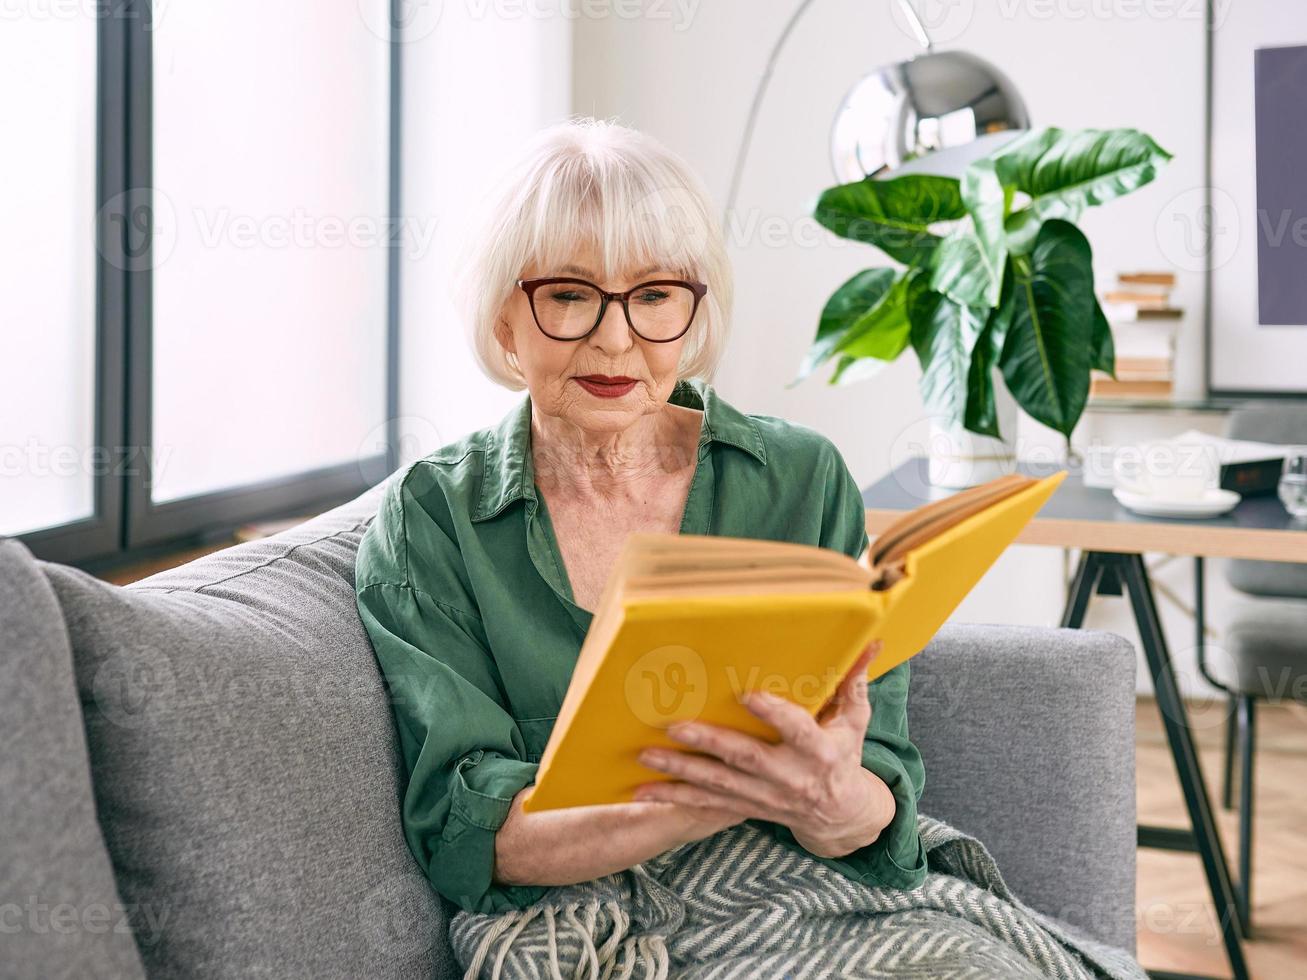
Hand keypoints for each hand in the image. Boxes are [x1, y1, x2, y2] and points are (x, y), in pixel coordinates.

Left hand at [632, 641, 894, 858]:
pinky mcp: (745, 808)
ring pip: (717, 784)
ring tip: (646, 754)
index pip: (796, 730)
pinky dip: (672, 798)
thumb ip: (854, 683)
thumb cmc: (844, 756)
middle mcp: (789, 777)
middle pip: (745, 758)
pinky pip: (705, 805)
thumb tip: (870, 640)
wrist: (841, 815)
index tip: (748, 694)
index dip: (774, 713)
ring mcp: (764, 797)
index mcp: (818, 752)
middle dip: (708, 743)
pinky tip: (641, 791)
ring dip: (679, 771)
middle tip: (673, 725)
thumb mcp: (855, 721)